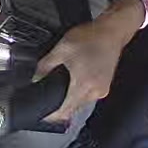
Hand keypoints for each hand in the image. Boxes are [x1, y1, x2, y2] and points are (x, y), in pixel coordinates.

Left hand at [35, 0, 145, 122]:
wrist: (111, 31)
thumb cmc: (90, 38)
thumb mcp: (62, 49)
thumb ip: (46, 65)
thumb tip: (36, 78)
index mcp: (83, 85)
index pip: (65, 111)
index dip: (52, 116)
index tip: (43, 115)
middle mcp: (95, 92)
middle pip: (73, 109)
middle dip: (60, 106)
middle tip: (48, 97)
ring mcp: (102, 90)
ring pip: (82, 103)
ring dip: (71, 99)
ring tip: (61, 87)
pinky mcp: (106, 85)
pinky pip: (90, 96)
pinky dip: (80, 93)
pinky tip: (75, 82)